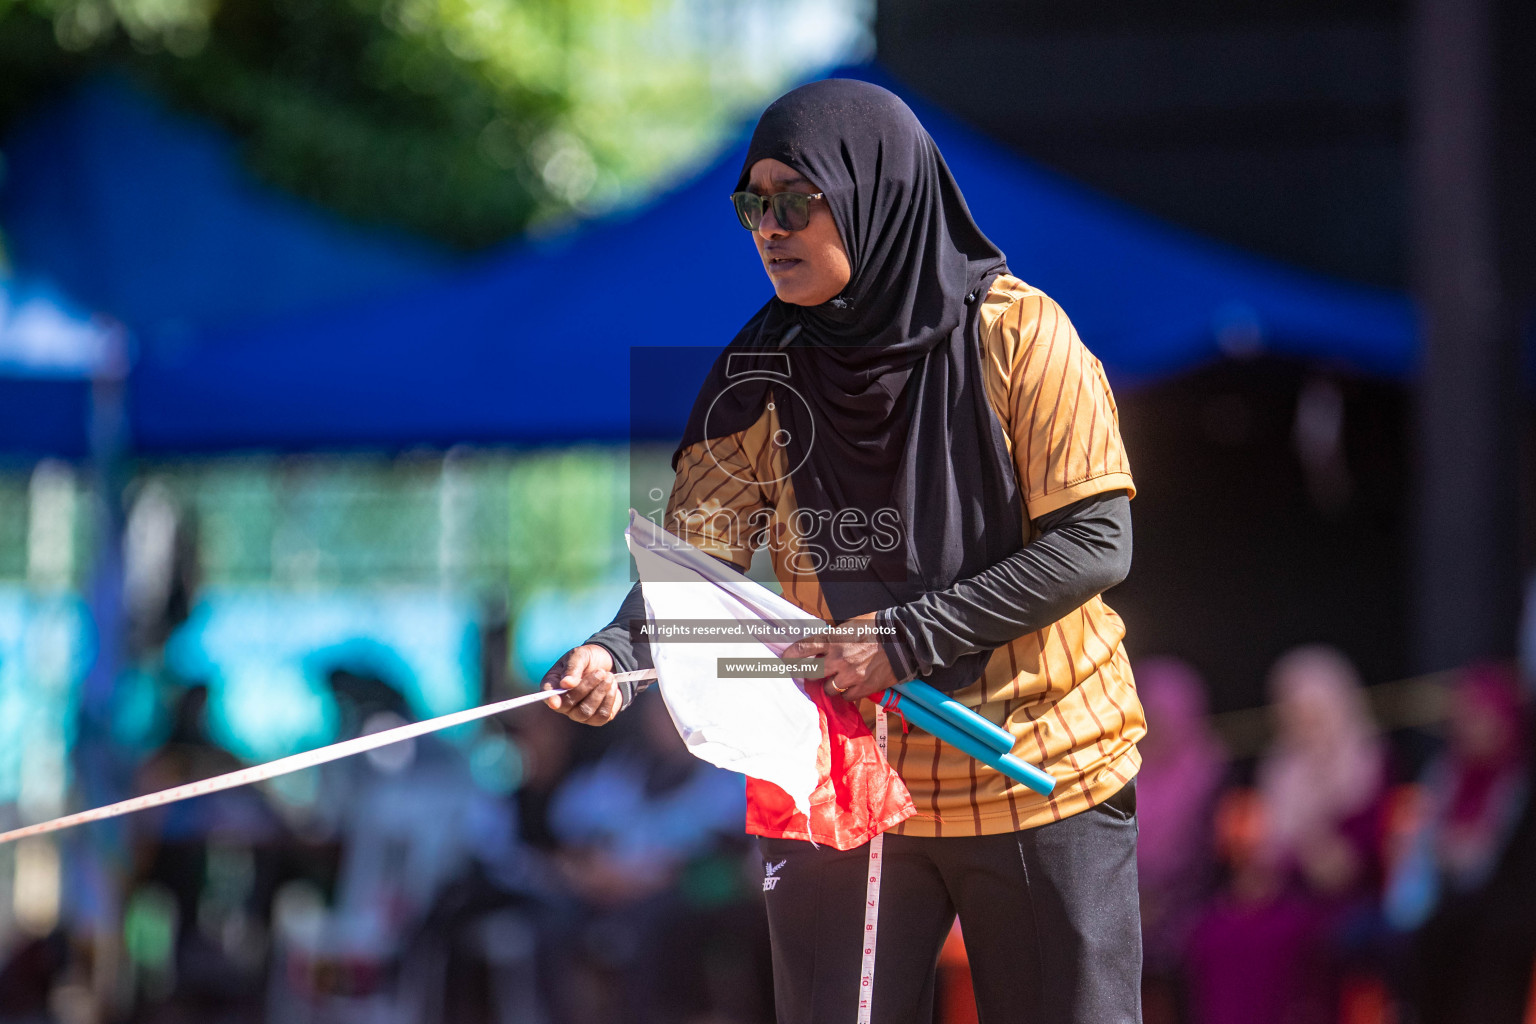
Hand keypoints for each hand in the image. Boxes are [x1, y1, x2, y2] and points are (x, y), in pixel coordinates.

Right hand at [540, 644, 622, 724]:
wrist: (608, 665)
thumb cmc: (587, 660)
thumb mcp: (580, 655)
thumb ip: (573, 667)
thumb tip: (566, 683)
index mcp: (553, 685)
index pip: (547, 696)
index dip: (551, 700)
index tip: (555, 701)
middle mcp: (563, 703)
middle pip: (568, 704)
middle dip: (586, 687)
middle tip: (600, 672)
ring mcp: (578, 713)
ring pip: (585, 712)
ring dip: (599, 692)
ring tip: (608, 677)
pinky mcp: (595, 718)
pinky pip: (601, 715)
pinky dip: (609, 699)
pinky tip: (611, 686)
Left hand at [781, 612, 895, 701]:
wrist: (904, 639)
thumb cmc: (877, 628)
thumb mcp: (850, 625)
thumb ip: (833, 637)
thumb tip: (820, 648)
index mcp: (833, 638)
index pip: (802, 649)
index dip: (790, 656)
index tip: (784, 661)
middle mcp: (838, 658)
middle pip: (810, 673)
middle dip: (808, 675)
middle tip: (811, 674)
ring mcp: (850, 675)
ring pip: (828, 689)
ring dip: (830, 685)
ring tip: (838, 679)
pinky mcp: (862, 687)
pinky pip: (846, 697)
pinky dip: (847, 693)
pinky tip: (853, 685)